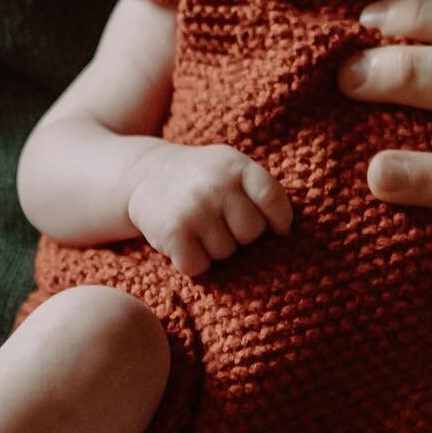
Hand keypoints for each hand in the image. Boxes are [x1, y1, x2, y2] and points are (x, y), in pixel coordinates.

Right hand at [127, 142, 291, 275]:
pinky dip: (192, 261)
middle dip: (239, 234)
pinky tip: (183, 239)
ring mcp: (195, 209)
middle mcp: (217, 185)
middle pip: (251, 232)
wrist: (144, 173)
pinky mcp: (174, 233)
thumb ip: (257, 189)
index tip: (277, 229)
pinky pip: (199, 266)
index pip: (272, 199)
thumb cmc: (200, 177)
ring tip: (198, 226)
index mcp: (236, 165)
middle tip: (220, 221)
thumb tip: (286, 232)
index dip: (280, 219)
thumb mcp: (229, 166)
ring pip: (226, 253)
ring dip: (213, 248)